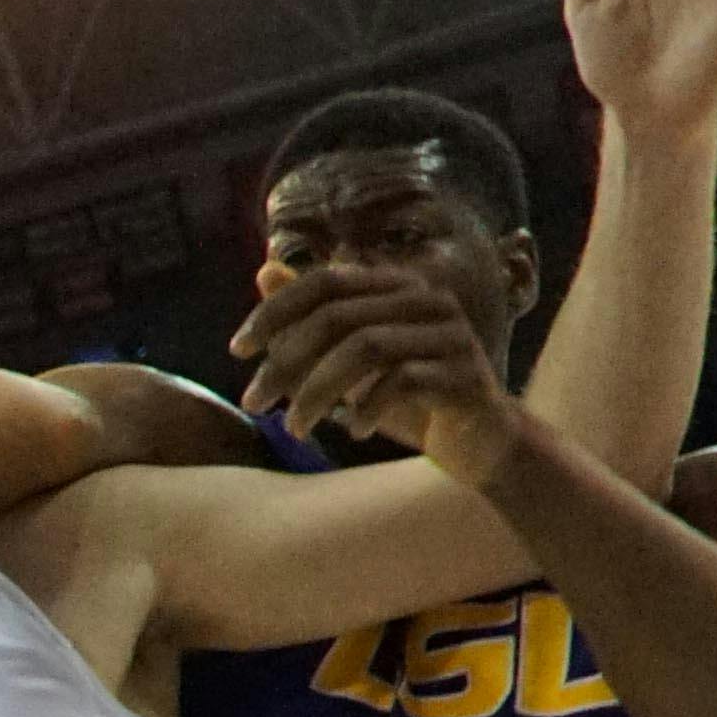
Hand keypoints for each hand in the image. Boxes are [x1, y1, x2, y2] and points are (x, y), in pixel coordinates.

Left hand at [234, 262, 535, 481]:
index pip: (325, 282)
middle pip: (338, 317)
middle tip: (254, 402)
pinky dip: (368, 408)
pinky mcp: (466, 374)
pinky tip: (353, 432)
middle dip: (286, 361)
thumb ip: (312, 322)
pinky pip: (403, 381)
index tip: (236, 349)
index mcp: (397, 287)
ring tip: (294, 428)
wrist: (480, 444)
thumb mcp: (349, 364)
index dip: (276, 310)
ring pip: (365, 348)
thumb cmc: (407, 401)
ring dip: (318, 391)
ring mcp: (451, 334)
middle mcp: (427, 300)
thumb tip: (264, 271)